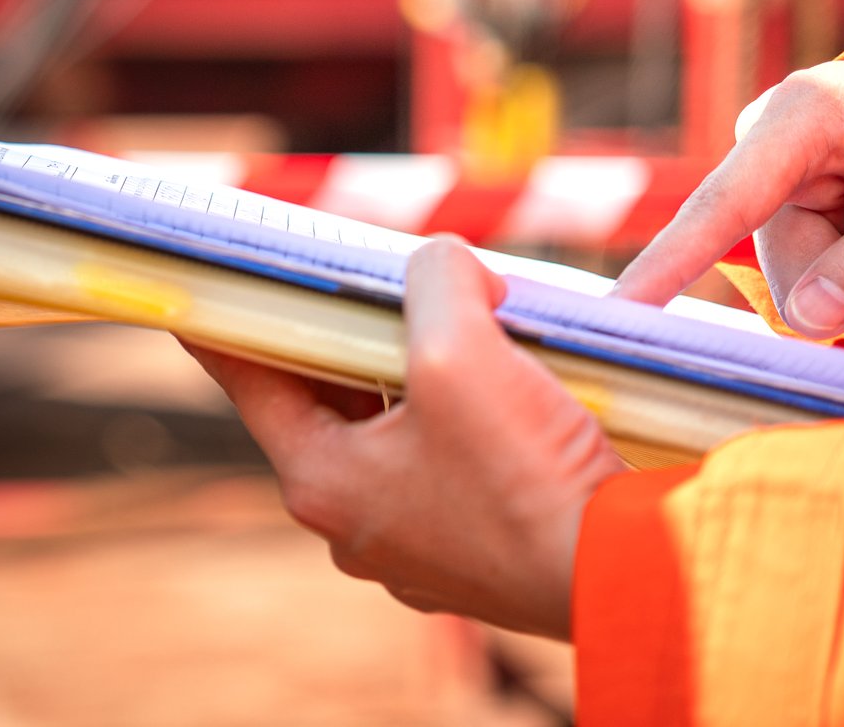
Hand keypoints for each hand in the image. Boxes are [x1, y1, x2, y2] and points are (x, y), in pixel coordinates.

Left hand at [185, 239, 623, 638]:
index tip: (212, 283)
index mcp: (322, 481)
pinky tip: (501, 384)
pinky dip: (459, 420)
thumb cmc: (529, 474)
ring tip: (448, 321)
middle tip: (363, 279)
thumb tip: (442, 265)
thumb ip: (433, 281)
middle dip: (348, 336)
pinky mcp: (474, 554)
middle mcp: (354, 525)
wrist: (631, 577)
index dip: (231, 322)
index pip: (250, 379)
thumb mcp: (462, 348)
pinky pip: (445, 468)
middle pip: (325, 403)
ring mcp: (414, 548)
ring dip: (412, 377)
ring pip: (390, 435)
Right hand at [613, 36, 843, 337]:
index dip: (670, 262)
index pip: (725, 203)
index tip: (619, 310)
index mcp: (805, 114)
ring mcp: (781, 179)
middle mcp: (775, 144)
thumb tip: (808, 319)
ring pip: (798, 283)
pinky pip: (812, 279)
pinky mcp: (795, 207)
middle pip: (778, 264)